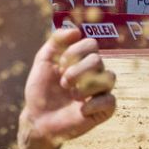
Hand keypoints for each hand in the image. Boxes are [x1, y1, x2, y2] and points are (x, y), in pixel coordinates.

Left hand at [15, 24, 117, 148]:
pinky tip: (81, 109)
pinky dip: (94, 104)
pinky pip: (111, 101)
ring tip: (72, 95)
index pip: (91, 44)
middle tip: (63, 83)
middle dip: (77, 71)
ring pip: (109, 78)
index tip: (60, 65)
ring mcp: (100, 91)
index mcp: (82, 60)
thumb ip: (56, 41)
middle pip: (98, 60)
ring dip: (86, 86)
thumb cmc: (41, 90)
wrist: (37, 118)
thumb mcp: (43, 61)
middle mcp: (94, 73)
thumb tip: (75, 30)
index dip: (75, 52)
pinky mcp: (103, 110)